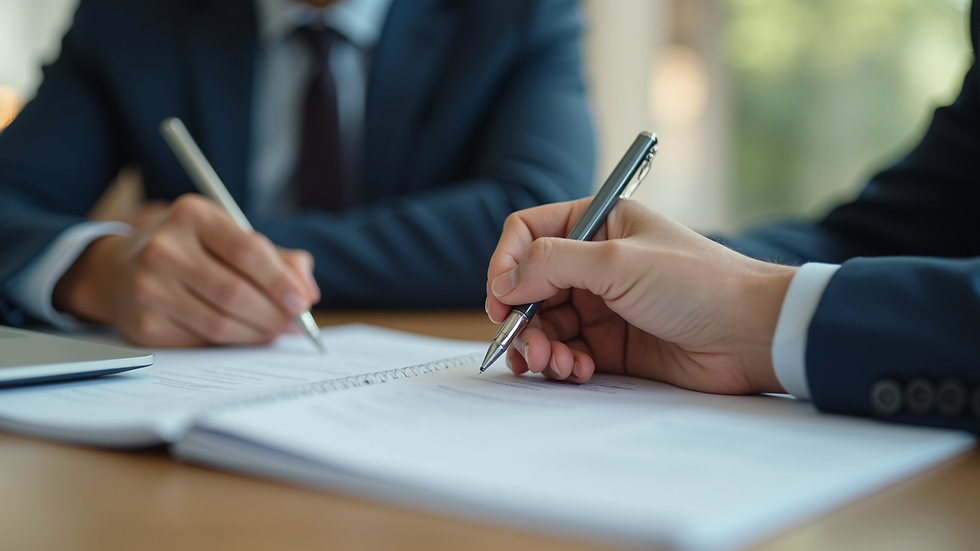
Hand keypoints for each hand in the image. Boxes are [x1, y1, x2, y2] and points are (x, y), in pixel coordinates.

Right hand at [53, 194, 320, 346]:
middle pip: (235, 293)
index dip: (282, 281)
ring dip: (258, 333)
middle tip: (295, 323)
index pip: (248, 251)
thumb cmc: (190, 250)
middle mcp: (164, 249)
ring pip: (220, 323)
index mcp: (192, 216)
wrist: (120, 271)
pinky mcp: (144, 325)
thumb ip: (274, 257)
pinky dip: (232, 343)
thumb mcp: (226, 236)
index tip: (304, 300)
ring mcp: (149, 289)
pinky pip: (201, 341)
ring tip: (276, 330)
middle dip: (275, 313)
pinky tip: (245, 336)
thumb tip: (307, 290)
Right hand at [485, 198, 794, 394]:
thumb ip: (553, 263)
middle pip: (530, 286)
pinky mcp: (611, 345)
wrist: (750, 335)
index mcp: (597, 224)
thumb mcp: (618, 262)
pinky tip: (577, 370)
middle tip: (526, 347)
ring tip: (554, 364)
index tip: (501, 297)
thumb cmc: (697, 283)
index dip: (507, 263)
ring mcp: (601, 305)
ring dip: (540, 347)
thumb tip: (506, 281)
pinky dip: (562, 365)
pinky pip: (567, 353)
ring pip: (545, 325)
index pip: (529, 232)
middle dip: (522, 318)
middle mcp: (594, 263)